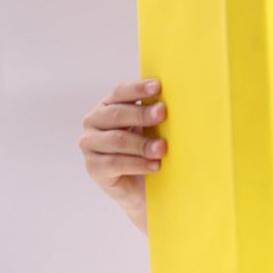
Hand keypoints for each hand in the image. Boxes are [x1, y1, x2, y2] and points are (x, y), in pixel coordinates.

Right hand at [79, 79, 165, 231]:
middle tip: (163, 113)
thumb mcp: (153, 127)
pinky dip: (137, 164)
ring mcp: (90, 144)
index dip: (138, 89)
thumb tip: (181, 101)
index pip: (121, 92)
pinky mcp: (93, 167)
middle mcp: (95, 121)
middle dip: (142, 114)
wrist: (144, 185)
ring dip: (142, 143)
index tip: (158, 86)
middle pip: (117, 114)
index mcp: (109, 104)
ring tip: (162, 148)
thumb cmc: (150, 147)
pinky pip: (115, 163)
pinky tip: (155, 165)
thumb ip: (157, 113)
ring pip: (117, 140)